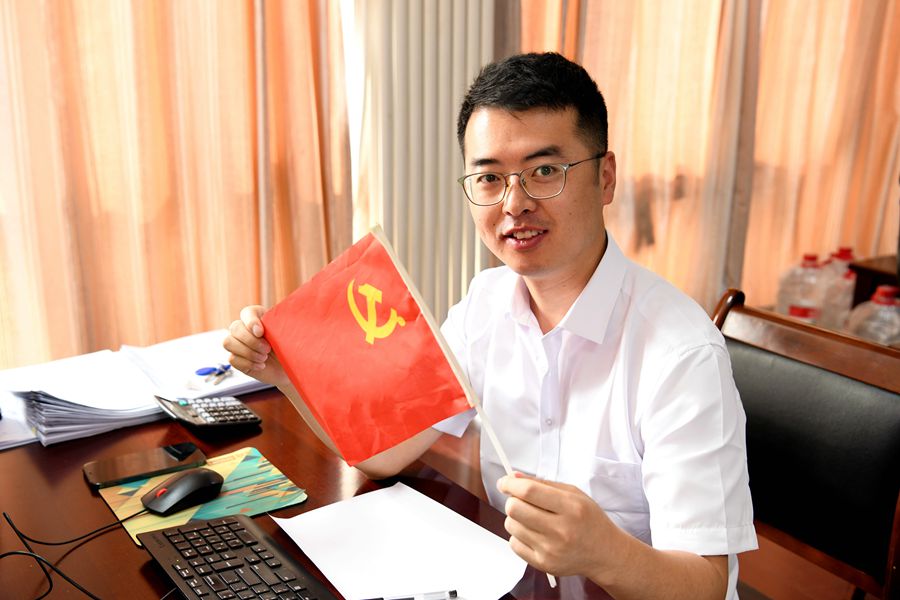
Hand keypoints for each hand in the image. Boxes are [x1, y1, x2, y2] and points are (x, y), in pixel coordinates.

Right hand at [223, 305, 289, 387]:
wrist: (290, 369)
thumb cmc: (290, 349)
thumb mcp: (288, 335)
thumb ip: (280, 325)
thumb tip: (265, 327)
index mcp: (259, 318)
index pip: (247, 312)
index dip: (251, 321)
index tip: (261, 332)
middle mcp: (245, 329)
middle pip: (235, 327)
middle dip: (251, 341)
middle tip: (267, 350)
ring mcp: (238, 344)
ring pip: (228, 342)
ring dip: (247, 352)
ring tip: (264, 358)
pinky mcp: (236, 359)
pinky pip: (232, 359)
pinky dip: (248, 363)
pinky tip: (261, 366)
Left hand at [497, 472, 625, 579]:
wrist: (605, 553)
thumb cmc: (589, 520)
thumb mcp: (574, 494)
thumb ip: (543, 484)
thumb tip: (513, 478)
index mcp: (571, 507)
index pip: (529, 491)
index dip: (510, 484)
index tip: (504, 482)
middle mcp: (561, 530)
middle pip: (515, 509)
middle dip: (512, 500)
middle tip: (520, 501)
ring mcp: (551, 550)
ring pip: (511, 526)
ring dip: (516, 519)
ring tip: (533, 519)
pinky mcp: (544, 565)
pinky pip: (514, 544)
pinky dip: (519, 536)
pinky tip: (535, 534)